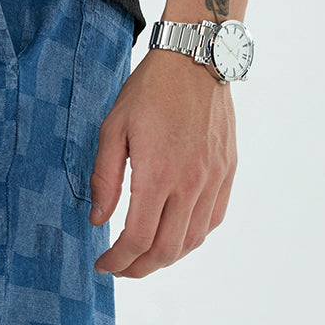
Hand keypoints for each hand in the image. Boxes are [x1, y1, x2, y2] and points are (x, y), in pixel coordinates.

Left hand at [89, 50, 235, 278]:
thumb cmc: (150, 90)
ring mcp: (213, 179)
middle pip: (166, 250)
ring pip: (192, 241)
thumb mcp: (113, 130)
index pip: (138, 239)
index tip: (103, 264)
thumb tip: (98, 220)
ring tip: (143, 256)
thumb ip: (104, 180)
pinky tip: (173, 235)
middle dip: (139, 268)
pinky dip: (191, 238)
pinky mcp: (227, 172)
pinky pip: (212, 220)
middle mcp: (190, 182)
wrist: (197, 57)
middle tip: (120, 267)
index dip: (118, 260)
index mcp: (158, 173)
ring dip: (165, 257)